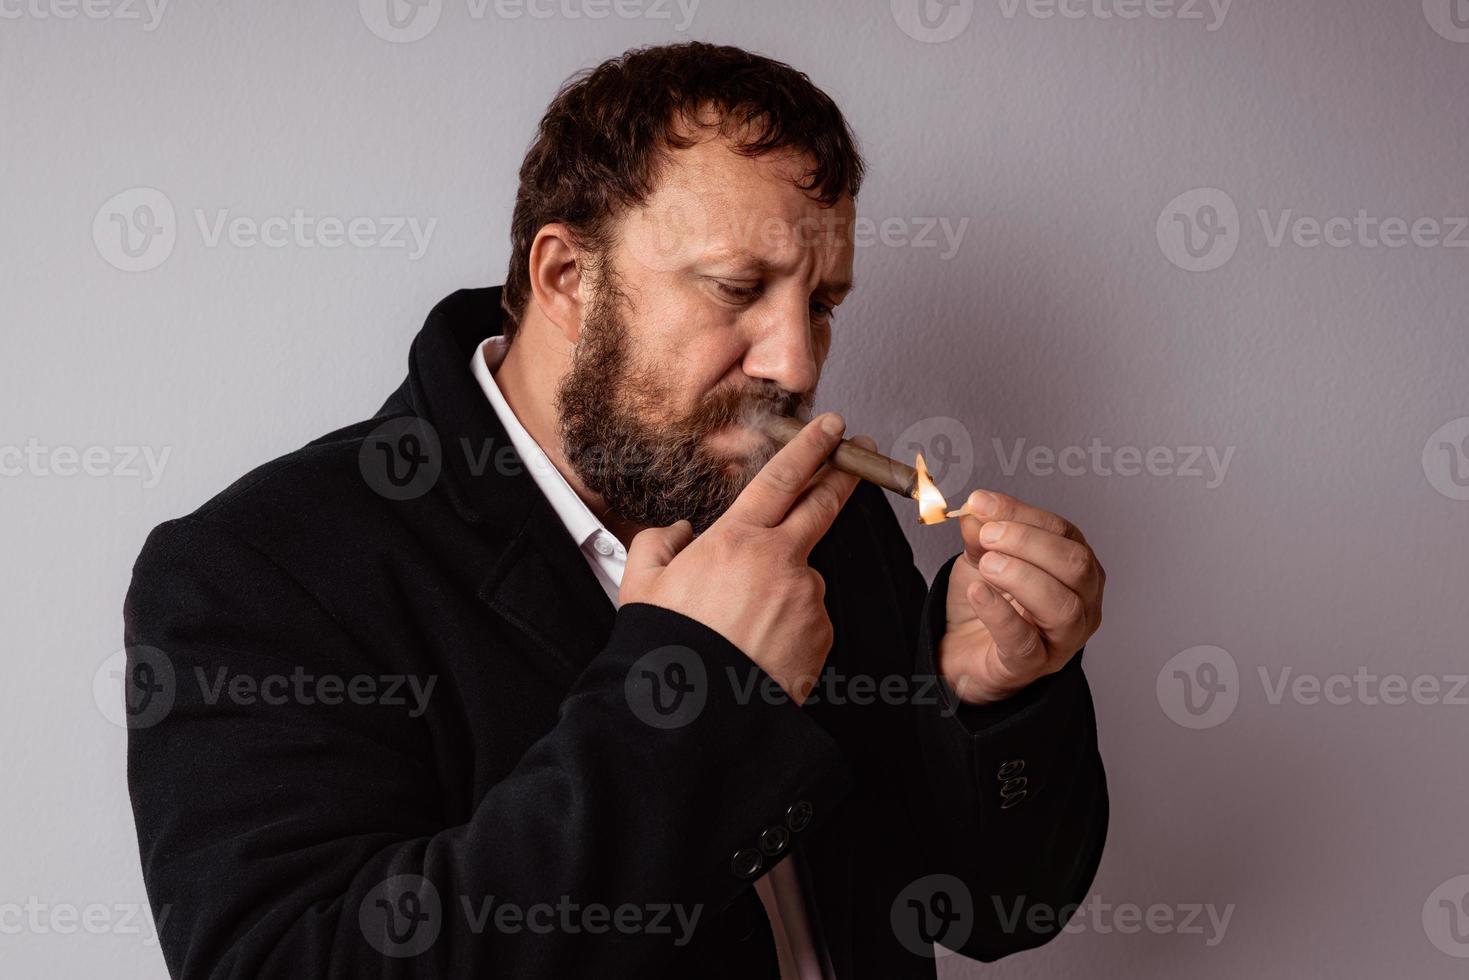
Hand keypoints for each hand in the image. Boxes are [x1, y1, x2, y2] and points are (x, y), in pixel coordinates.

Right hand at [619, 412, 876, 703]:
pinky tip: (760, 646)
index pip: (783, 478)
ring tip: (745, 626)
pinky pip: (809, 618)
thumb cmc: (667, 648)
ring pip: (803, 576)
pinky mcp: (821, 634)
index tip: (832, 427)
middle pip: (823, 506)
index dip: (811, 447)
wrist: (698, 715)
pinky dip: (791, 624)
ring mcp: (807, 599)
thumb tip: (677, 533)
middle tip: (866, 455)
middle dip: (846, 475)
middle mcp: (781, 562)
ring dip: (786, 586)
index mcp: (737, 540)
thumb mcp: (642, 585)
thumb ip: (658, 544)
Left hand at [939, 490, 1104, 704]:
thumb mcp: (982, 558)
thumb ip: (982, 535)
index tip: (982, 503)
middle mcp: (1081, 602)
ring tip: (987, 564)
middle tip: (988, 535)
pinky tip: (979, 593)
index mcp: (1074, 567)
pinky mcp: (1032, 666)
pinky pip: (1024, 641)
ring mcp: (1062, 639)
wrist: (961, 653)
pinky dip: (1000, 612)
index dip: (1022, 513)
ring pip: (1062, 606)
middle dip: (1028, 542)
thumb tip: (977, 511)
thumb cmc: (987, 604)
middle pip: (1075, 565)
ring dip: (1021, 576)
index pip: (1063, 531)